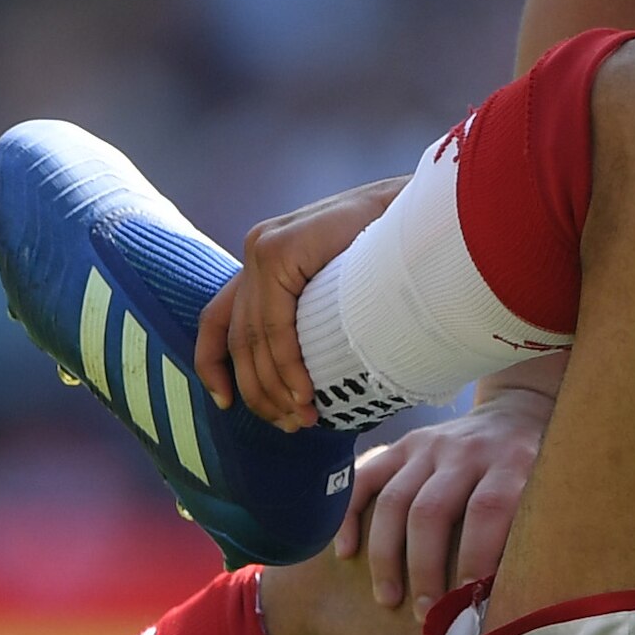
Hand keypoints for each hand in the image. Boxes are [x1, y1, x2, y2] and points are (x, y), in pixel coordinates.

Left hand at [195, 173, 408, 426]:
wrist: (421, 211)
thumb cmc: (394, 254)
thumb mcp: (342, 285)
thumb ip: (314, 311)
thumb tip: (307, 373)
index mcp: (266, 257)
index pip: (218, 319)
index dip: (213, 365)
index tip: (226, 404)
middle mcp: (257, 250)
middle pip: (238, 339)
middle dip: (259, 391)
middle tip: (289, 424)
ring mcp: (262, 247)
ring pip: (254, 338)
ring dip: (276, 387)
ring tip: (303, 418)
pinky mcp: (277, 249)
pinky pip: (274, 325)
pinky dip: (287, 365)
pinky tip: (305, 392)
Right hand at [332, 386, 553, 610]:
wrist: (516, 413)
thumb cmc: (534, 471)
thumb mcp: (549, 491)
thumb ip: (535, 533)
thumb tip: (519, 604)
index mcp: (511, 462)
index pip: (488, 510)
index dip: (475, 558)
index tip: (469, 604)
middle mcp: (466, 450)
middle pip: (432, 511)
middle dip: (425, 569)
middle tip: (427, 615)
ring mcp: (430, 444)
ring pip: (395, 501)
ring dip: (387, 556)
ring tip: (389, 599)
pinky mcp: (403, 444)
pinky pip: (366, 477)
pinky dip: (349, 515)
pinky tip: (346, 553)